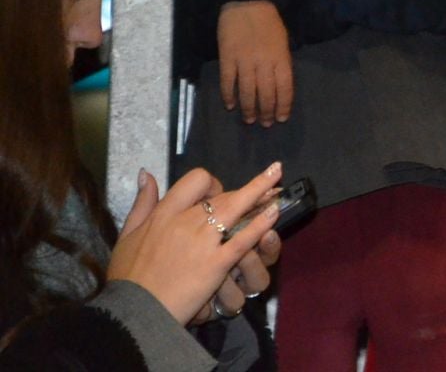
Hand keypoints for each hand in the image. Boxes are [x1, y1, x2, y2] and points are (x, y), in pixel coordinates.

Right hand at [109, 164, 281, 326]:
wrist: (132, 312)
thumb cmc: (128, 277)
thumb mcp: (126, 236)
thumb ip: (141, 204)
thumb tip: (147, 174)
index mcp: (163, 214)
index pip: (195, 181)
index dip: (211, 183)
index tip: (217, 192)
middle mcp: (185, 222)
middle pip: (221, 195)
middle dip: (247, 187)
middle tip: (271, 177)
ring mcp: (202, 242)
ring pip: (235, 209)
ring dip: (260, 192)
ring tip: (278, 180)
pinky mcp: (215, 264)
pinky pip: (242, 239)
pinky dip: (260, 224)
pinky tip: (274, 212)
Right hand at [218, 1, 292, 125]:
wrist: (247, 3)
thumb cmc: (269, 23)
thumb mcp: (284, 41)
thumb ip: (282, 62)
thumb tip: (280, 85)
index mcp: (281, 57)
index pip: (285, 87)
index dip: (284, 105)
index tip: (282, 118)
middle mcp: (264, 62)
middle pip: (266, 93)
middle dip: (267, 111)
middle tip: (265, 124)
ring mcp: (244, 61)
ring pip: (248, 91)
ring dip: (249, 108)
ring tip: (250, 120)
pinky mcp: (227, 58)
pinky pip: (229, 81)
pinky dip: (229, 95)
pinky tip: (231, 106)